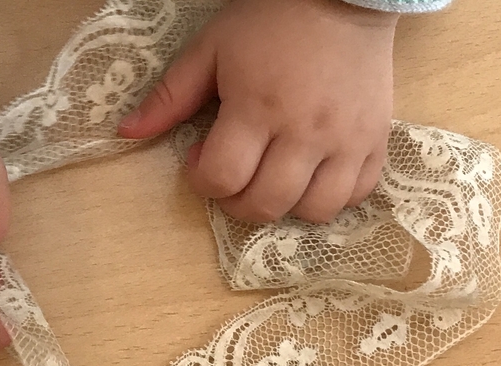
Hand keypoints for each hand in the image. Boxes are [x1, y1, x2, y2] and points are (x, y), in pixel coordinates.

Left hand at [118, 0, 396, 224]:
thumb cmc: (270, 19)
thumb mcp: (211, 49)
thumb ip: (170, 97)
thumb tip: (125, 133)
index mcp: (257, 108)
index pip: (222, 178)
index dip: (201, 177)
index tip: (201, 156)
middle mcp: (304, 132)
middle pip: (265, 204)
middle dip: (237, 201)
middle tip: (234, 174)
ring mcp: (346, 140)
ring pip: (315, 210)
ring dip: (286, 205)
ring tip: (275, 179)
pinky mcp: (375, 140)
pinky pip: (356, 194)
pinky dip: (332, 196)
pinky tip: (313, 175)